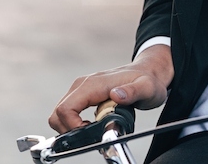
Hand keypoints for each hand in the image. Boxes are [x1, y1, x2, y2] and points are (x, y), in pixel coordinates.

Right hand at [49, 44, 173, 133]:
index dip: (72, 127)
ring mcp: (82, 89)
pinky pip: (68, 112)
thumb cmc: (148, 80)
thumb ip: (133, 92)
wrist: (149, 72)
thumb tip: (116, 95)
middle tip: (89, 135)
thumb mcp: (147, 88)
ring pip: (60, 114)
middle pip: (58, 113)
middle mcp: (83, 85)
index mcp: (93, 84)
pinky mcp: (83, 95)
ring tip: (92, 130)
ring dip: (71, 128)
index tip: (88, 134)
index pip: (66, 109)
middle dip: (68, 130)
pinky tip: (92, 126)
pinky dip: (74, 124)